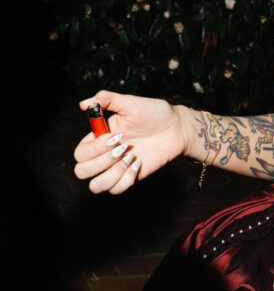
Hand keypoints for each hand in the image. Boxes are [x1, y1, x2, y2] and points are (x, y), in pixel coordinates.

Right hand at [73, 90, 189, 194]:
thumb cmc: (153, 113)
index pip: (80, 153)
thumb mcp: (130, 103)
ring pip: (96, 186)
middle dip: (102, 161)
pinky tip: (138, 163)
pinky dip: (126, 179)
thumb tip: (83, 103)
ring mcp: (116, 167)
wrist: (176, 128)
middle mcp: (104, 154)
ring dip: (113, 174)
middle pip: (81, 171)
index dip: (95, 148)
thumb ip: (107, 99)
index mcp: (99, 137)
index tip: (118, 135)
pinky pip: (116, 190)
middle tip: (124, 147)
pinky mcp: (130, 177)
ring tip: (131, 157)